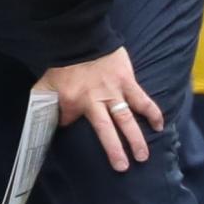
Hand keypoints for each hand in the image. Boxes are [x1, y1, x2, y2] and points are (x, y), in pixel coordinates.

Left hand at [35, 47, 162, 171]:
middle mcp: (95, 100)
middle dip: (114, 150)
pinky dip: (153, 112)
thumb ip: (44, 101)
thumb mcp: (46, 82)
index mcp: (73, 100)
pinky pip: (142, 99)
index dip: (67, 123)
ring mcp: (113, 91)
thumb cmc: (63, 61)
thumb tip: (45, 119)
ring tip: (143, 156)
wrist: (80, 36)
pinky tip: (159, 125)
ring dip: (136, 139)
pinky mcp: (127, 81)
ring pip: (127, 119)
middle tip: (122, 168)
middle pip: (106, 130)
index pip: (68, 121)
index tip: (68, 124)